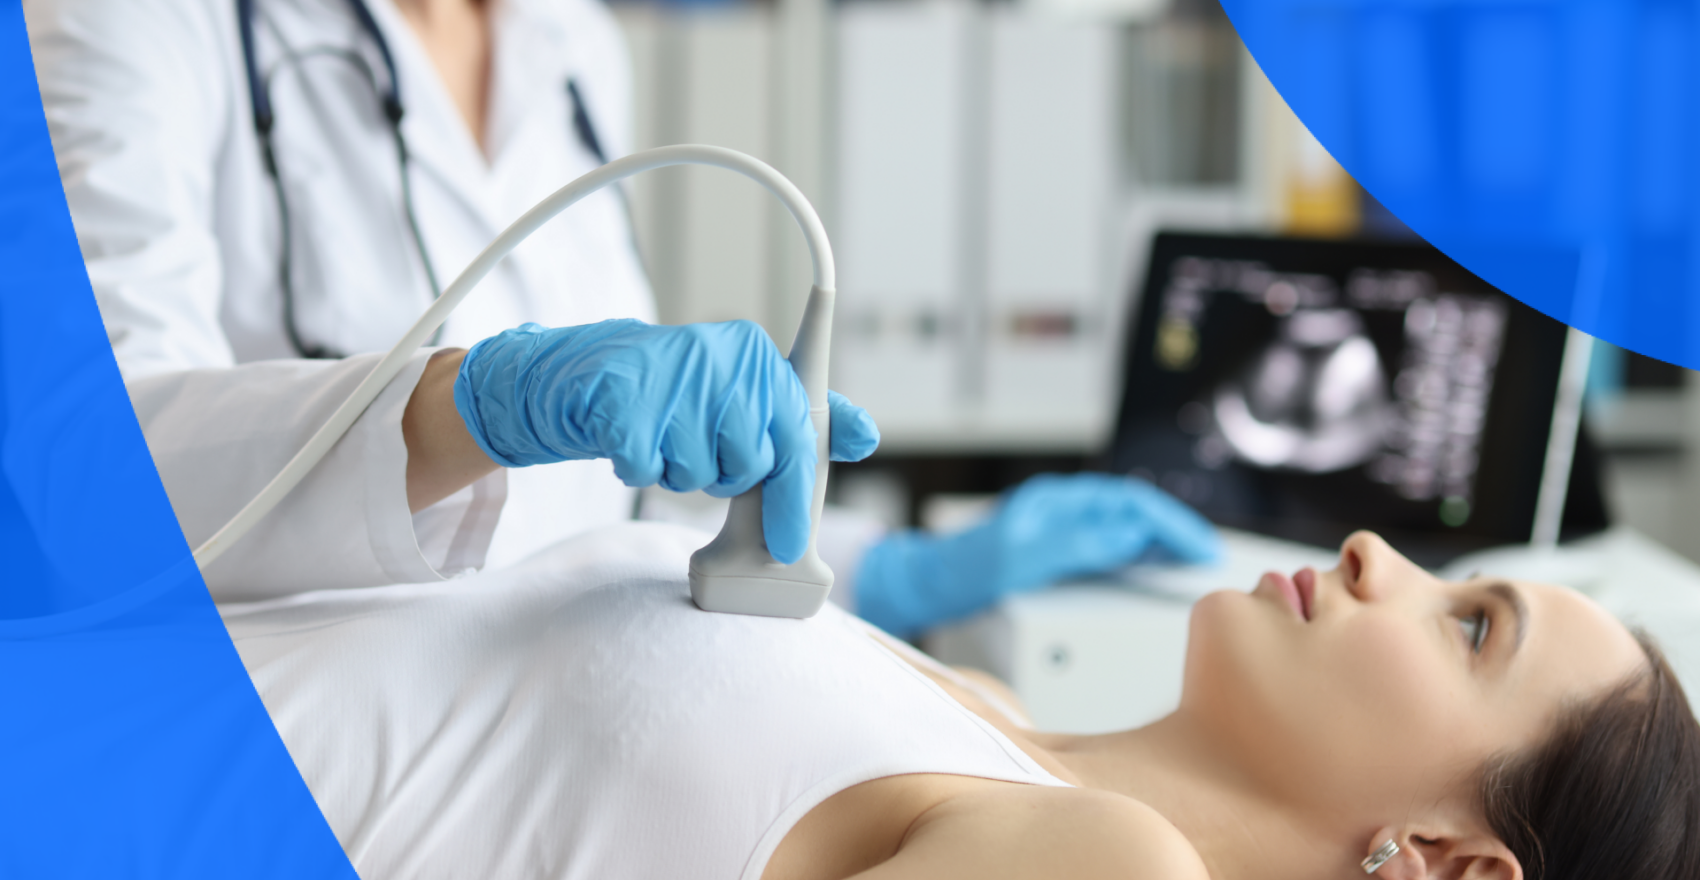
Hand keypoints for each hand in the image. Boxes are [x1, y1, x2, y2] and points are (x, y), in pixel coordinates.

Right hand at [454, 319, 878, 563]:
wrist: (594, 372)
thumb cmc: (684, 395)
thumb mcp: (748, 395)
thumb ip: (806, 417)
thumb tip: (866, 436)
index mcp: (759, 357)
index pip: (795, 436)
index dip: (793, 498)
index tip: (791, 543)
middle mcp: (723, 359)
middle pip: (748, 466)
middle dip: (727, 477)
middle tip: (704, 452)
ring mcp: (673, 380)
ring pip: (699, 475)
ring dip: (682, 473)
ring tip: (667, 436)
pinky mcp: (626, 406)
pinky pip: (648, 474)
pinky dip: (640, 471)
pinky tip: (636, 440)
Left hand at [854, 473, 1220, 636]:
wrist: (922, 588)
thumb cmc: (961, 570)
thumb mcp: (1020, 559)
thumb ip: (1076, 544)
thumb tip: (1130, 533)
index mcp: (1056, 501)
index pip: (1128, 501)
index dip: (1169, 522)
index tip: (1198, 547)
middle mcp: (1060, 511)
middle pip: (1132, 511)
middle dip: (1174, 530)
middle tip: (1209, 557)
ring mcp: (1057, 531)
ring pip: (1122, 529)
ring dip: (1159, 542)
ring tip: (1193, 562)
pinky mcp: (1053, 555)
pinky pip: (1107, 549)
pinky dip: (1137, 556)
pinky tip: (1153, 570)